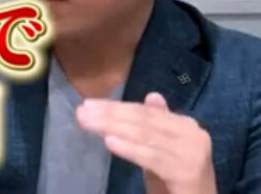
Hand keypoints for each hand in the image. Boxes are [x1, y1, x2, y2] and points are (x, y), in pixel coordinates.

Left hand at [76, 92, 215, 193]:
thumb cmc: (175, 181)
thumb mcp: (161, 151)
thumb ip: (155, 125)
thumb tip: (152, 95)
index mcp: (186, 126)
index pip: (145, 112)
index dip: (116, 107)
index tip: (88, 104)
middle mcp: (194, 135)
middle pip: (144, 121)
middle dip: (110, 115)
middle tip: (81, 112)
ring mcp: (193, 154)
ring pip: (145, 136)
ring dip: (113, 127)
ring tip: (88, 123)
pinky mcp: (188, 173)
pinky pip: (152, 158)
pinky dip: (130, 149)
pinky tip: (110, 142)